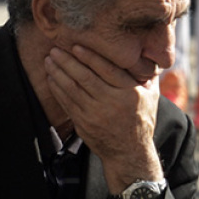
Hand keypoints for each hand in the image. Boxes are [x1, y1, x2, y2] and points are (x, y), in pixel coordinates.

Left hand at [45, 45, 164, 192]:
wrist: (129, 152)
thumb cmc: (140, 119)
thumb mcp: (150, 97)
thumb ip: (146, 75)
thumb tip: (144, 50)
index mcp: (130, 94)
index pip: (107, 70)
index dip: (90, 57)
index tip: (75, 46)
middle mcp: (112, 103)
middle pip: (85, 77)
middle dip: (67, 62)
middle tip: (54, 49)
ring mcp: (95, 114)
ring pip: (72, 89)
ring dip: (57, 72)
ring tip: (48, 60)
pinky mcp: (83, 122)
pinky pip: (66, 102)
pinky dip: (56, 88)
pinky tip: (51, 77)